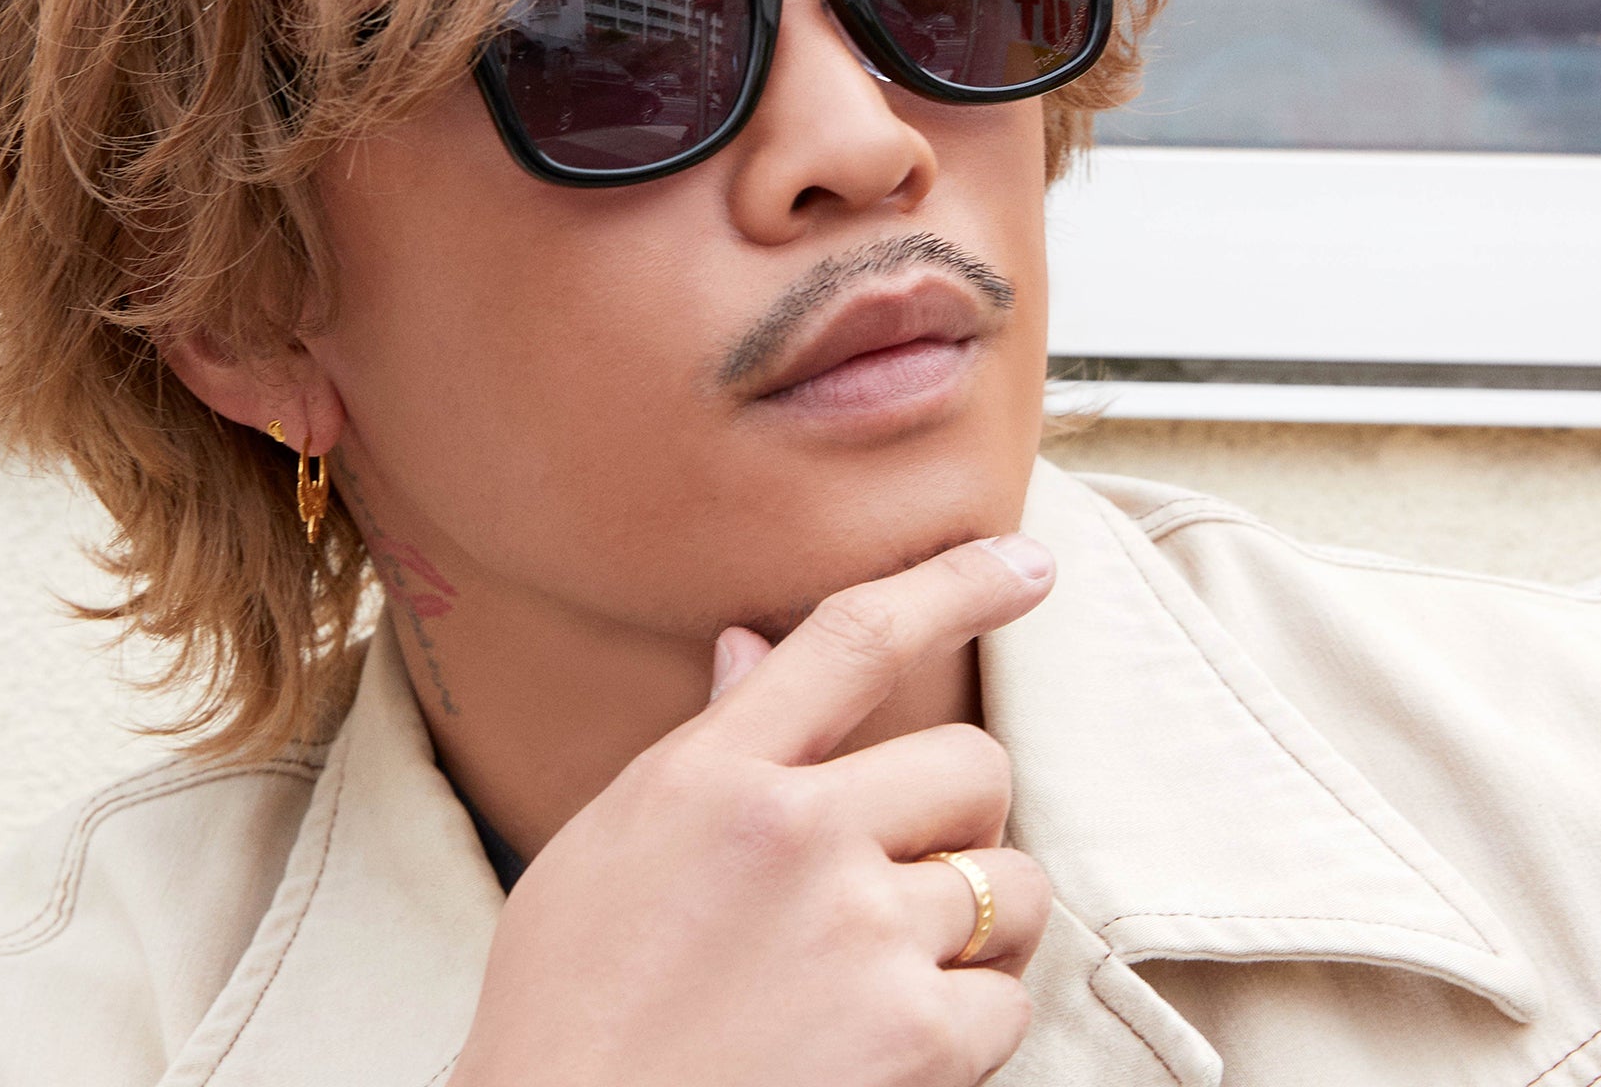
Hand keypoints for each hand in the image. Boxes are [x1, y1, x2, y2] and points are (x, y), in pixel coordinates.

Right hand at [449, 536, 1055, 1086]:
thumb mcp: (608, 846)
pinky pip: (1006, 1005)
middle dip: (964, 816)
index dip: (955, 582)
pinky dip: (968, 1027)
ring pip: (1011, 888)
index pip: (853, 636)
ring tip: (893, 970)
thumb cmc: (571, 1006)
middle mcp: (798, 834)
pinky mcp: (916, 1044)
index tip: (1029, 562)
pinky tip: (887, 1047)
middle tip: (910, 870)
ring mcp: (863, 937)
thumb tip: (751, 647)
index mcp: (715, 774)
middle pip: (971, 765)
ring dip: (977, 926)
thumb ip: (704, 745)